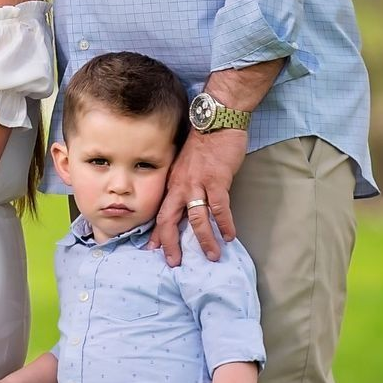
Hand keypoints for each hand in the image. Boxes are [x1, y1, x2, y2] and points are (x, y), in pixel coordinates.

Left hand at [151, 128, 247, 264]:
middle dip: (170, 244)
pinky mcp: (217, 180)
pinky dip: (225, 224)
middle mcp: (180, 186)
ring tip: (212, 256)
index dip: (156, 233)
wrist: (216, 120)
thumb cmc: (203, 143)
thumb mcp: (185, 166)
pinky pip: (220, 208)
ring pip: (197, 219)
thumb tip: (188, 206)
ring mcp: (198, 184)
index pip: (160, 212)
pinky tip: (230, 236)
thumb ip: (184, 185)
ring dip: (205, 240)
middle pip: (169, 220)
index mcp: (172, 183)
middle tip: (174, 262)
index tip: (152, 249)